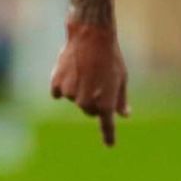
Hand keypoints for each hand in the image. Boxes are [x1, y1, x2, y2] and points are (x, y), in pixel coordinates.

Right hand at [50, 15, 129, 145]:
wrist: (91, 35)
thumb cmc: (110, 57)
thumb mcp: (121, 78)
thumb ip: (120, 100)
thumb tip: (123, 115)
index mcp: (105, 104)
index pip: (106, 125)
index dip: (108, 136)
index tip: (110, 145)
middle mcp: (86, 103)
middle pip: (89, 111)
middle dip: (94, 100)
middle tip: (98, 79)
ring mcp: (69, 95)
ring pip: (74, 99)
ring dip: (78, 89)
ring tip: (85, 69)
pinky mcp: (56, 85)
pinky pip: (58, 92)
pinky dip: (63, 84)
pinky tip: (70, 69)